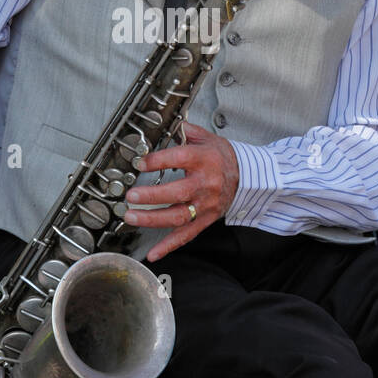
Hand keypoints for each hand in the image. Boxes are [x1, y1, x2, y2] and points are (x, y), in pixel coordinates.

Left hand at [123, 122, 238, 261]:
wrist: (246, 177)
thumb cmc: (223, 157)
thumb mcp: (207, 138)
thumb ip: (186, 132)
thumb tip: (168, 124)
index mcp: (205, 160)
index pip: (179, 159)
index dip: (158, 161)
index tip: (140, 163)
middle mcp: (206, 184)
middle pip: (178, 192)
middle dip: (151, 196)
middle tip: (131, 196)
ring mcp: (205, 205)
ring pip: (179, 216)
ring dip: (153, 219)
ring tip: (132, 217)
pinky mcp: (205, 219)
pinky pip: (186, 235)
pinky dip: (169, 246)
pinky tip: (154, 253)